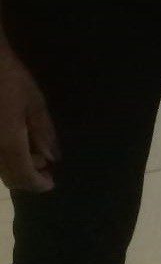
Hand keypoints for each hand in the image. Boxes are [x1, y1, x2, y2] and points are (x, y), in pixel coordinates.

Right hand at [0, 42, 58, 192]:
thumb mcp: (34, 102)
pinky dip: (9, 158)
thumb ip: (44, 131)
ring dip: (19, 168)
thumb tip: (53, 157)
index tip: (51, 183)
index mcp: (9, 143)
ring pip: (1, 170)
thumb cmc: (11, 79)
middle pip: (11, 177)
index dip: (38, 184)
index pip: (24, 176)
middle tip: (46, 167)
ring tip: (36, 153)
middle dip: (30, 178)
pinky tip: (20, 144)